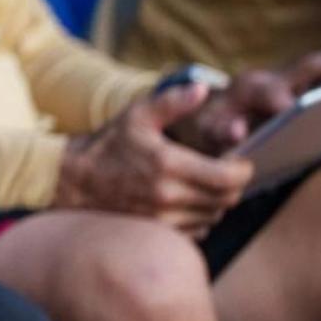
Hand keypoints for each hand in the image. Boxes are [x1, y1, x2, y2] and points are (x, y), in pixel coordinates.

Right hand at [55, 83, 251, 236]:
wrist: (76, 180)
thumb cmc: (110, 144)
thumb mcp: (137, 114)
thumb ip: (172, 101)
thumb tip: (202, 89)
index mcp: (168, 164)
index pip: (228, 178)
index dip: (244, 170)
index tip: (242, 161)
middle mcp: (168, 196)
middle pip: (226, 200)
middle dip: (234, 186)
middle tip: (228, 171)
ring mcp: (163, 218)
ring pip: (213, 217)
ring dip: (218, 202)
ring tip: (209, 184)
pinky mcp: (158, 232)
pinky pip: (197, 231)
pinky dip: (202, 217)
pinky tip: (191, 201)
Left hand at [169, 20, 320, 154]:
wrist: (208, 112)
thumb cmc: (211, 127)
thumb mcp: (208, 132)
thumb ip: (220, 132)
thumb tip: (236, 132)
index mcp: (249, 91)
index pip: (273, 96)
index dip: (287, 103)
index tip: (299, 107)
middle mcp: (272, 78)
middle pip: (309, 67)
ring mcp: (288, 79)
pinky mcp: (300, 84)